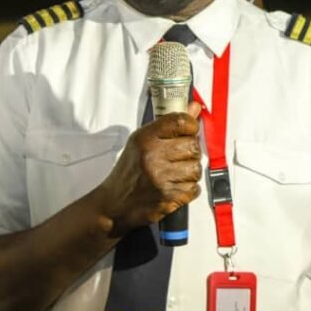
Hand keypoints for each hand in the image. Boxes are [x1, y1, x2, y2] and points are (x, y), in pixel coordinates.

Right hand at [98, 102, 202, 233]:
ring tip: (174, 174)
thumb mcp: (142, 141)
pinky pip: (194, 188)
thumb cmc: (129, 170)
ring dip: (189, 172)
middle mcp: (153, 156)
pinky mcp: (169, 196)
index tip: (190, 130)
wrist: (114, 203)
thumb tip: (194, 108)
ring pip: (196, 168)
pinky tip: (174, 187)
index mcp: (145, 138)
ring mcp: (161, 177)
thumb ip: (170, 125)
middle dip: (190, 152)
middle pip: (193, 145)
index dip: (191, 125)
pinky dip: (188, 189)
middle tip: (178, 157)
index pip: (181, 121)